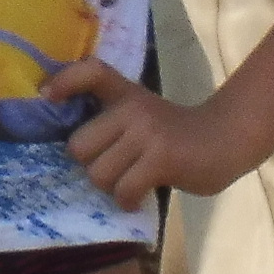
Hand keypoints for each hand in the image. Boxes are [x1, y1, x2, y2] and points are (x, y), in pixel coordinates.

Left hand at [48, 61, 258, 208]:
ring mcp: (147, 132)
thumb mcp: (143, 115)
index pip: (91, 72)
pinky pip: (124, 190)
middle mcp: (132, 108)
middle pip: (79, 146)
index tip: (48, 97)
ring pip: (98, 173)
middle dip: (91, 166)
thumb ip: (113, 123)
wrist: (226, 140)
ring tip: (130, 182)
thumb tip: (73, 151)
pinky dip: (128, 201)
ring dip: (111, 187)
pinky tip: (139, 196)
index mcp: (126, 94)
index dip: (64, 81)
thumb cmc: (177, 134)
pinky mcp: (161, 158)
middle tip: (115, 169)